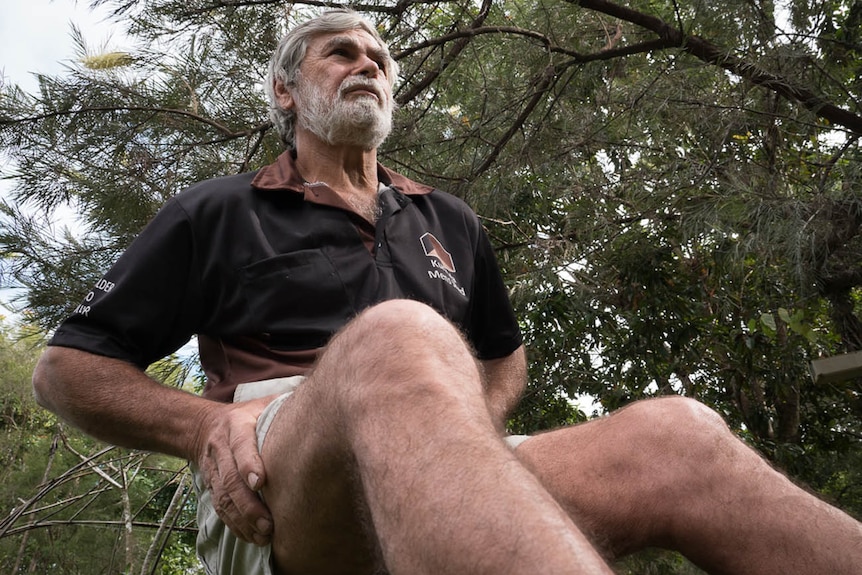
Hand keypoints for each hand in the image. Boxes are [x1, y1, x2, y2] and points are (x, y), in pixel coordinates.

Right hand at [194, 396, 276, 545]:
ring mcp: (214, 469)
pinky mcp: (211, 486)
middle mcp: (221, 448)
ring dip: (243, 520)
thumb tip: (323, 402)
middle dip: (248, 504)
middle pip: (230, 480)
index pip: (240, 444)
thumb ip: (286, 405)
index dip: (248, 463)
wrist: (204, 427)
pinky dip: (235, 525)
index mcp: (237, 424)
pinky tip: (251, 537)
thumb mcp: (264, 403)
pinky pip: (220, 509)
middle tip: (268, 524)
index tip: (260, 482)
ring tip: (264, 535)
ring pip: (224, 499)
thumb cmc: (248, 415)